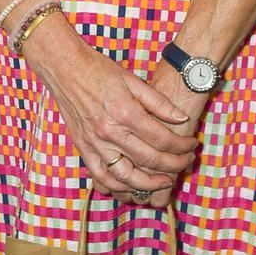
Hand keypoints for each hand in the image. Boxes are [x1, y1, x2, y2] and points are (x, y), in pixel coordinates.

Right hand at [35, 33, 199, 208]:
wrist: (63, 67)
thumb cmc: (98, 69)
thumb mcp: (132, 79)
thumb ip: (158, 102)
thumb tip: (181, 118)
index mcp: (126, 112)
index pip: (163, 139)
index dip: (182, 146)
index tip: (192, 145)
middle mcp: (110, 132)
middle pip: (150, 160)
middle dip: (174, 165)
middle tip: (186, 162)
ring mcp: (95, 143)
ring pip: (127, 177)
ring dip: (150, 184)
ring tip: (165, 180)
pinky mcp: (83, 148)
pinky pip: (102, 177)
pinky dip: (118, 187)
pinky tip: (133, 186)